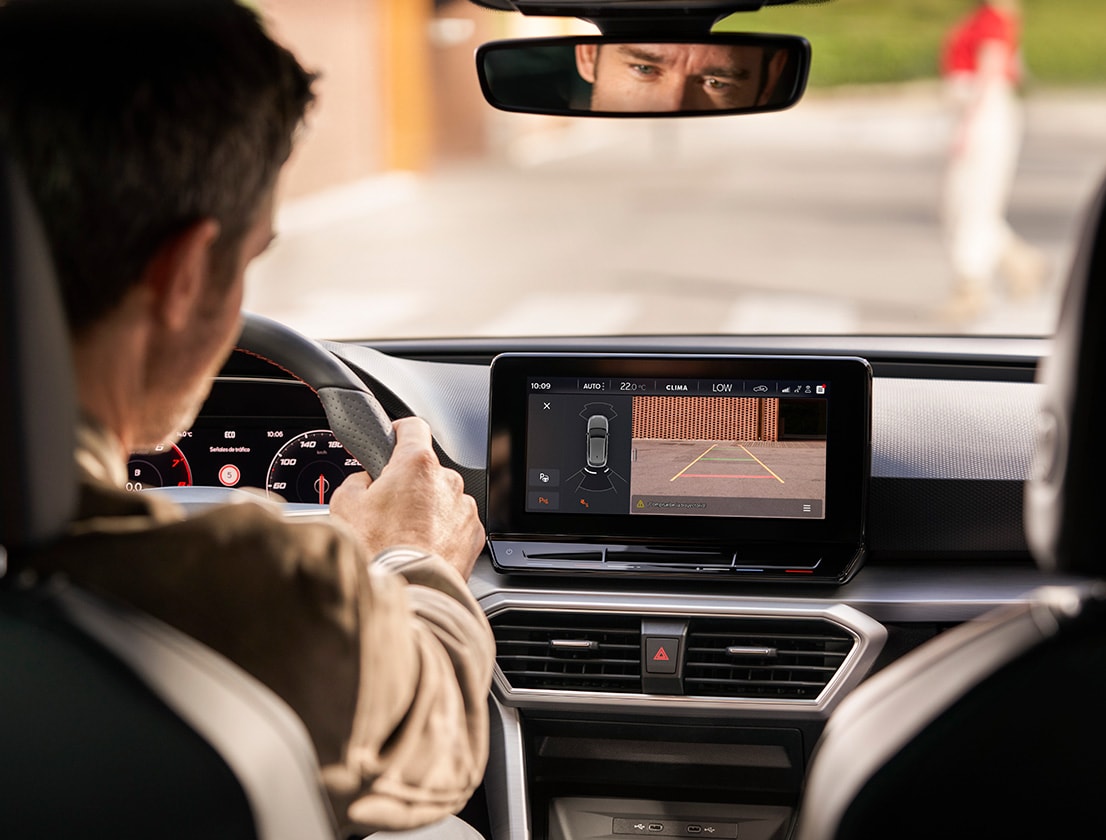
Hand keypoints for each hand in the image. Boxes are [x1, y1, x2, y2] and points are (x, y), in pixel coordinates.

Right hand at [329, 416, 484, 578]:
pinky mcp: (474, 536)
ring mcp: (464, 509)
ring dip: (427, 510)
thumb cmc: (378, 552)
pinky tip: (421, 548)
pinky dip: (442, 533)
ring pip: (442, 499)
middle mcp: (448, 482)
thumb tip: (365, 481)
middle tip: (386, 508)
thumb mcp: (345, 505)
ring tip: (404, 536)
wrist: (407, 594)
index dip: (398, 431)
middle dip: (408, 484)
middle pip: (426, 470)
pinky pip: (455, 524)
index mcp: (417, 465)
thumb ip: (357, 480)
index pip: (413, 427)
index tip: (392, 439)